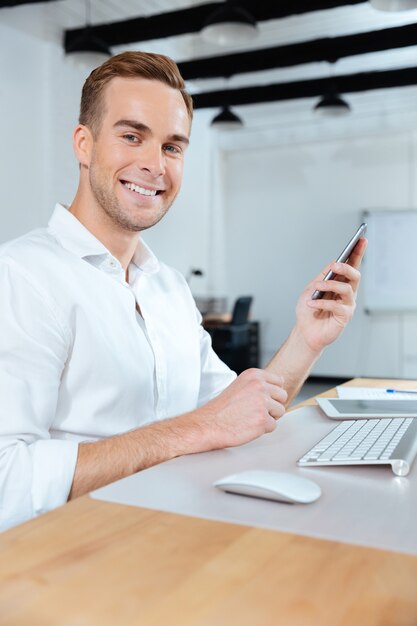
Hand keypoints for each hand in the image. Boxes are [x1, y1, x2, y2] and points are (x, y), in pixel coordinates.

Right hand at [186, 368, 286, 451]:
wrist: (208, 424)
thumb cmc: (221, 409)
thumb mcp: (240, 386)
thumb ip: (258, 385)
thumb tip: (276, 390)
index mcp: (254, 375)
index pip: (279, 381)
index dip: (272, 393)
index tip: (260, 399)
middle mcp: (259, 386)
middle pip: (283, 396)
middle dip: (273, 406)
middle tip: (255, 410)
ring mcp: (262, 402)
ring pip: (280, 411)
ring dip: (269, 417)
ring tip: (251, 418)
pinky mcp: (263, 419)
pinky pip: (273, 426)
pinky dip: (263, 429)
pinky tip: (248, 426)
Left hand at [295, 238, 366, 353]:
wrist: (304, 331)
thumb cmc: (308, 310)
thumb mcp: (311, 288)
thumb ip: (323, 276)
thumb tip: (335, 263)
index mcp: (340, 283)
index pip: (352, 265)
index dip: (358, 252)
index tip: (362, 239)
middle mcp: (347, 293)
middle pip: (355, 275)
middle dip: (347, 268)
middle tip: (336, 266)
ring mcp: (347, 304)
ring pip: (346, 289)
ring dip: (329, 286)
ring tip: (317, 288)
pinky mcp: (344, 317)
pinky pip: (336, 306)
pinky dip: (322, 303)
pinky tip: (312, 304)